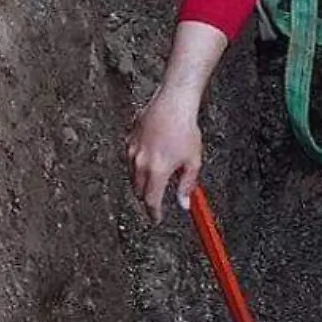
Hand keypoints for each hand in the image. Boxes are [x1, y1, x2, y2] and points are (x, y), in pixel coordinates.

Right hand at [126, 21, 226, 222]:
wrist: (173, 103)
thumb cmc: (185, 130)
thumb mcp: (193, 161)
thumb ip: (187, 185)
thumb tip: (185, 204)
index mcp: (157, 170)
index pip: (151, 200)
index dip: (154, 213)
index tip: (156, 218)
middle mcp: (140, 162)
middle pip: (139, 190)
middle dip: (148, 198)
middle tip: (158, 200)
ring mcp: (131, 150)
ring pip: (133, 175)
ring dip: (144, 180)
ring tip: (159, 173)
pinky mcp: (128, 139)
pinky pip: (131, 158)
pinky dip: (140, 162)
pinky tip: (154, 154)